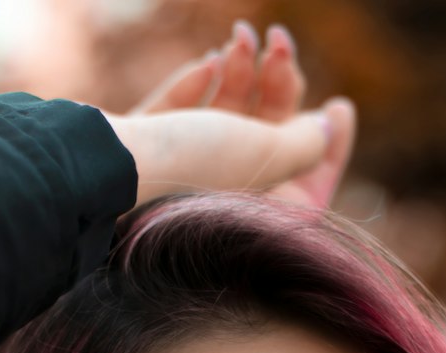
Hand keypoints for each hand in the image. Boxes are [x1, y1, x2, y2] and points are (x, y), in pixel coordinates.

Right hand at [107, 21, 354, 208]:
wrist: (105, 171)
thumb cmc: (192, 169)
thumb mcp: (268, 152)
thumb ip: (307, 142)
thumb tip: (323, 129)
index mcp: (252, 220)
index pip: (307, 187)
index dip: (331, 146)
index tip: (340, 103)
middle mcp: (218, 205)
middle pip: (265, 141)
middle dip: (277, 86)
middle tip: (279, 42)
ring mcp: (180, 181)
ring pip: (221, 121)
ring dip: (237, 73)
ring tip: (238, 39)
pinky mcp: (145, 157)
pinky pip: (178, 117)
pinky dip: (197, 87)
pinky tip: (208, 61)